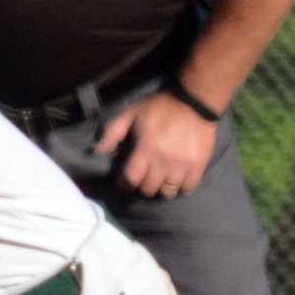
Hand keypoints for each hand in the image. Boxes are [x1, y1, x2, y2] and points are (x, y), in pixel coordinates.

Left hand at [96, 92, 217, 197]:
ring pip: (167, 192)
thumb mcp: (130, 114)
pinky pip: (187, 188)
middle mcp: (163, 161)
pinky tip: (176, 179)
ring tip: (159, 181)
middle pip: (148, 189)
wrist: (194, 102)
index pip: (130, 180)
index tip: (124, 183)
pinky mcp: (198, 166)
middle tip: (142, 180)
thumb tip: (96, 151)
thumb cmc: (159, 108)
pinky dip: (180, 188)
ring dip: (160, 189)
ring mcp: (182, 165)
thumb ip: (111, 133)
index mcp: (146, 148)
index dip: (124, 185)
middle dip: (141, 187)